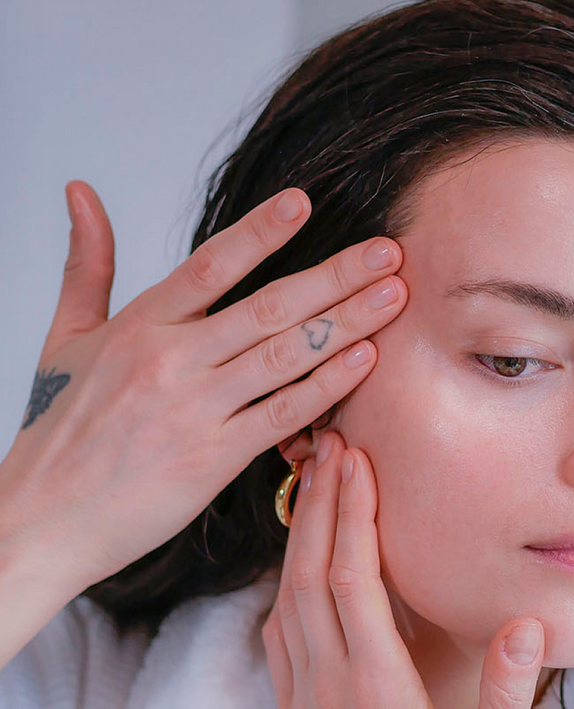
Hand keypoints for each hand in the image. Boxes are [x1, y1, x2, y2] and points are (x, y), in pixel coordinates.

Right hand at [0, 180, 406, 594]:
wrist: (44, 515)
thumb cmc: (58, 430)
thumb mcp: (64, 337)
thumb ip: (87, 265)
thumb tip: (82, 192)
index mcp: (139, 325)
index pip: (212, 264)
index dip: (261, 231)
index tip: (307, 203)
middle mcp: (171, 359)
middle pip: (270, 306)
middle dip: (336, 275)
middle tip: (388, 252)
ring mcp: (195, 409)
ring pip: (285, 355)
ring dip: (347, 322)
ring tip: (394, 296)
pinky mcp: (213, 458)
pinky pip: (283, 413)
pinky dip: (326, 386)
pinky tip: (365, 361)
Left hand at [261, 432, 544, 708]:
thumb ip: (507, 692)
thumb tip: (523, 622)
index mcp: (378, 692)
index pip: (353, 581)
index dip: (352, 514)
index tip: (358, 460)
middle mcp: (330, 690)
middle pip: (311, 576)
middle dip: (323, 506)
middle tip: (333, 445)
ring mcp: (306, 705)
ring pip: (288, 602)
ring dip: (300, 540)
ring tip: (317, 488)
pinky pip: (281, 639)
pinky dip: (287, 588)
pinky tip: (299, 570)